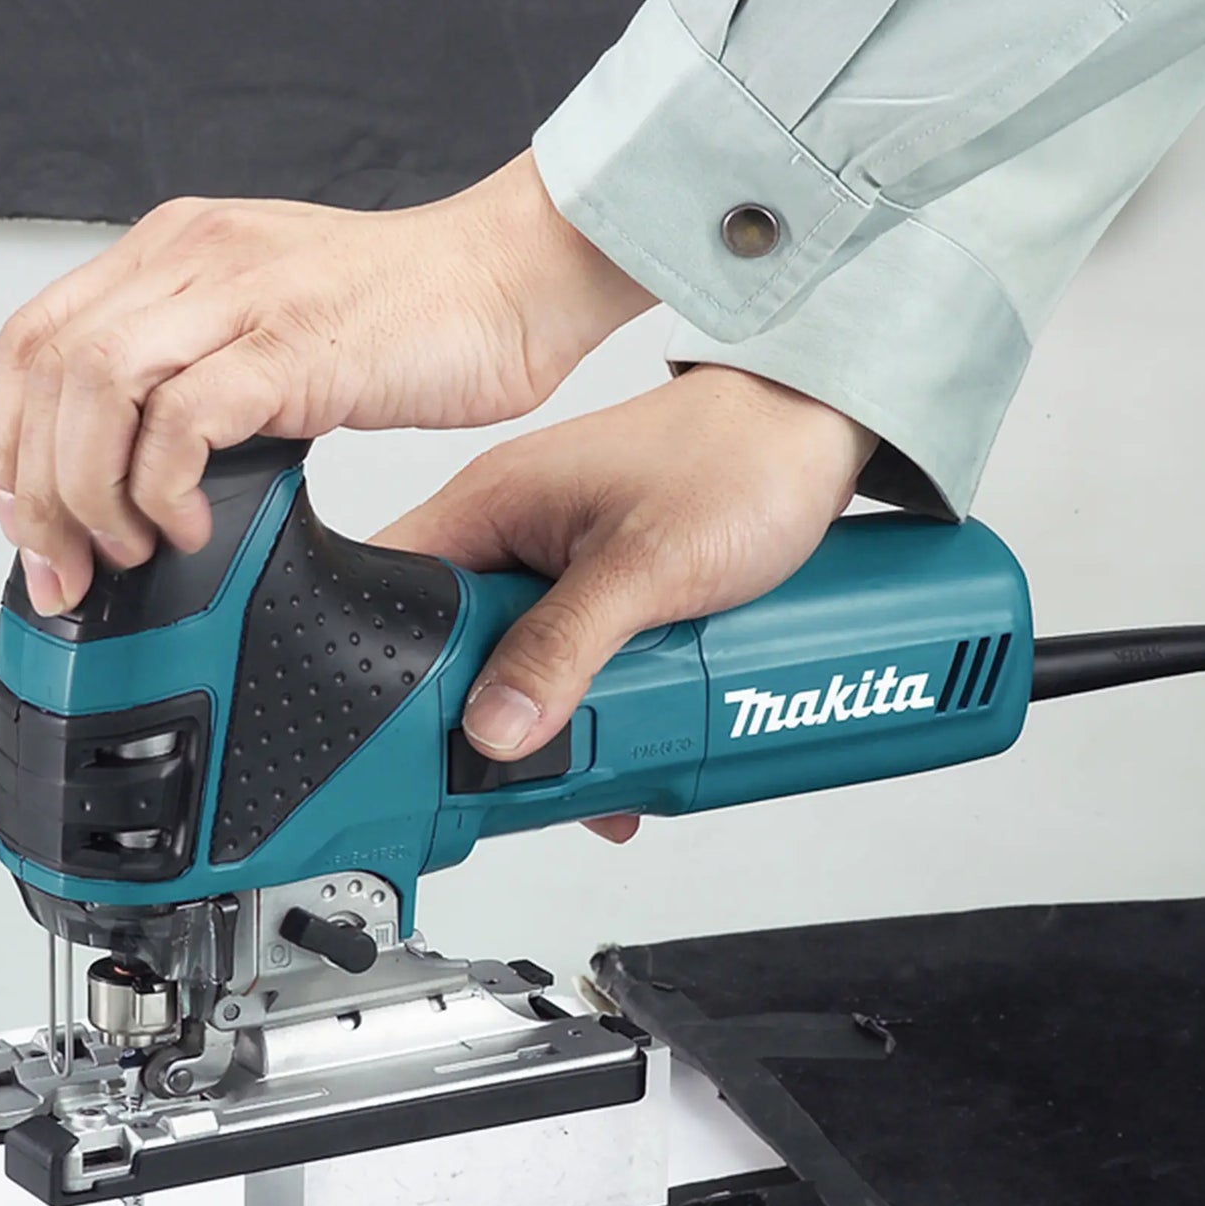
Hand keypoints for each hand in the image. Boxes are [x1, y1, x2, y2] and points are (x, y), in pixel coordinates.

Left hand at [0, 153, 651, 613]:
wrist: (517, 280)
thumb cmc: (425, 312)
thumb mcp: (285, 326)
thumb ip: (215, 370)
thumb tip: (164, 467)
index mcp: (183, 253)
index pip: (37, 339)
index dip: (12, 438)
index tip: (35, 517)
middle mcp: (196, 261)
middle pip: (45, 368)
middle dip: (36, 487)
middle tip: (68, 564)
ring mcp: (242, 297)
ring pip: (92, 390)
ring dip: (89, 491)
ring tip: (130, 550)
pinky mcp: (293, 346)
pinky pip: (181, 421)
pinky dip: (164, 487)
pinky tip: (193, 526)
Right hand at [377, 366, 877, 840]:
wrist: (814, 433)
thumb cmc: (739, 462)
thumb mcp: (647, 567)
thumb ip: (564, 646)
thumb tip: (494, 725)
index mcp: (489, 505)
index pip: (390, 590)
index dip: (393, 670)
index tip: (421, 743)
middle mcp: (511, 535)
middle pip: (453, 650)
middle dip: (484, 722)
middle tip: (520, 770)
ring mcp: (556, 567)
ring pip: (517, 670)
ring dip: (553, 728)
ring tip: (590, 773)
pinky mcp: (599, 593)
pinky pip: (571, 667)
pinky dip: (597, 713)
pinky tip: (630, 750)